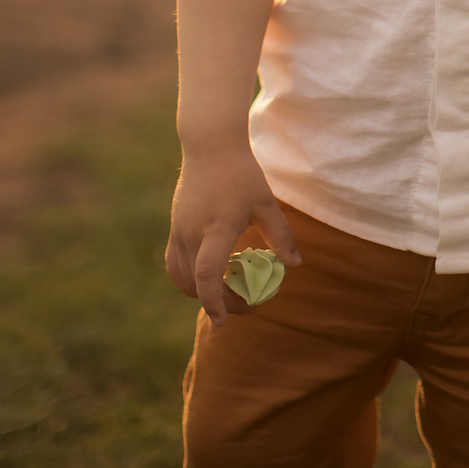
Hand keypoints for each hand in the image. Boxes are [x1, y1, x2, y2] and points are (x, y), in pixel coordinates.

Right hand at [163, 142, 297, 326]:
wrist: (209, 146)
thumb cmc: (241, 173)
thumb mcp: (265, 203)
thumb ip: (280, 235)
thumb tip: (294, 265)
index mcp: (217, 227)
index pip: (208, 273)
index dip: (215, 301)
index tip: (225, 320)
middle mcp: (192, 233)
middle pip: (197, 283)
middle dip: (220, 302)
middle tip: (246, 306)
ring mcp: (178, 231)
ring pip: (183, 277)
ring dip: (203, 292)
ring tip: (230, 292)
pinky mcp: (174, 228)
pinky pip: (176, 264)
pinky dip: (190, 278)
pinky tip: (212, 276)